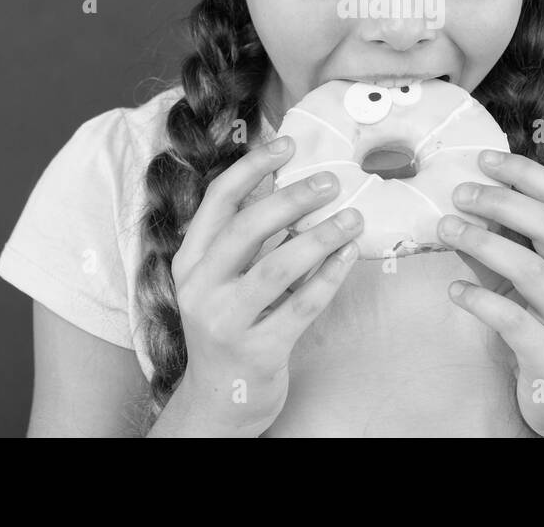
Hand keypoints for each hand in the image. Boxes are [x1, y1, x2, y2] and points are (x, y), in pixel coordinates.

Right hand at [170, 135, 363, 436]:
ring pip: (277, 268)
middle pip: (246, 229)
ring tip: (353, 218)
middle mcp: (200, 288)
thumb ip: (246, 232)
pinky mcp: (258, 351)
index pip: (217, 201)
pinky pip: (302, 305)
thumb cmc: (231, 323)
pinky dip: (330, 276)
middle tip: (331, 181)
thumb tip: (278, 175)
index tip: (287, 143)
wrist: (220, 400)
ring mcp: (226, 322)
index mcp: (190, 261)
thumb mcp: (224, 276)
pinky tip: (350, 255)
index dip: (252, 167)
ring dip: (320, 237)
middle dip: (292, 199)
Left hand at [437, 149, 543, 437]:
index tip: (484, 158)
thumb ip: (514, 247)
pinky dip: (478, 299)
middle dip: (500, 201)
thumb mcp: (540, 284)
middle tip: (458, 192)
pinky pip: (511, 320)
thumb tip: (469, 206)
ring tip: (446, 230)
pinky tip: (454, 290)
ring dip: (482, 243)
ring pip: (529, 269)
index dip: (523, 172)